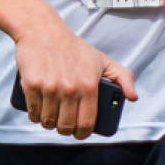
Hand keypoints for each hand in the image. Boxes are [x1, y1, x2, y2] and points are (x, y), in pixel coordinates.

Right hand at [13, 22, 138, 138]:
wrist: (43, 31)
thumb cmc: (74, 47)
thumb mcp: (103, 60)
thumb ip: (124, 78)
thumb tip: (133, 97)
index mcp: (89, 86)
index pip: (87, 123)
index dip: (83, 133)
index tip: (80, 133)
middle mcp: (69, 89)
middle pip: (66, 126)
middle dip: (65, 130)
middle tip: (64, 126)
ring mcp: (49, 88)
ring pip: (48, 122)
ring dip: (49, 124)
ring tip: (51, 118)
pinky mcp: (31, 85)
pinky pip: (33, 112)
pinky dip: (35, 117)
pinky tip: (39, 113)